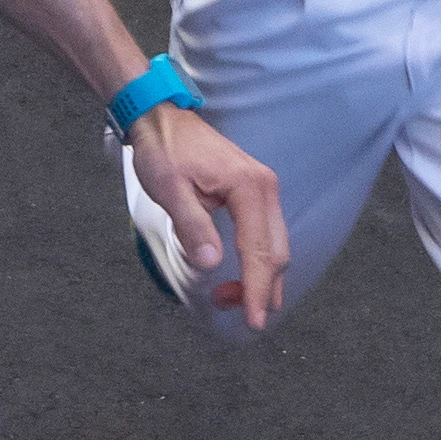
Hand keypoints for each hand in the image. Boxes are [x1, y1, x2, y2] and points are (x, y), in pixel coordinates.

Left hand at [128, 102, 288, 328]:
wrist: (163, 119)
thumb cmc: (165, 151)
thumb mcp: (170, 190)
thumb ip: (193, 226)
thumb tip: (212, 264)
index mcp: (249, 188)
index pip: (260, 250)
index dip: (256, 289)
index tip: (254, 321)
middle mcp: (265, 188)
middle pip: (277, 252)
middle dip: (259, 288)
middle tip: (232, 312)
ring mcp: (264, 190)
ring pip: (276, 246)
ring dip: (260, 278)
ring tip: (229, 298)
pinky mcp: (256, 194)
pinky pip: (267, 235)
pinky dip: (258, 261)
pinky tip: (240, 276)